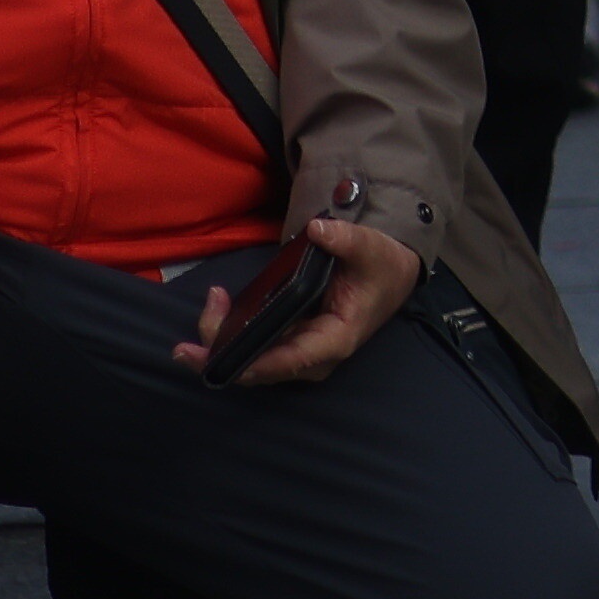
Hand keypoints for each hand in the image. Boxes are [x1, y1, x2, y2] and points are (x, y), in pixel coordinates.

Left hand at [196, 214, 415, 389]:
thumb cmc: (380, 266)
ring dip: (221, 339)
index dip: (252, 361)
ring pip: (248, 363)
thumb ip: (346, 239)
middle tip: (209, 307)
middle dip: (222, 349)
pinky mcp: (286, 345)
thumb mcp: (371, 248)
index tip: (219, 353)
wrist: (388, 276)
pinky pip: (250, 350)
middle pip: (258, 369)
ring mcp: (297, 354)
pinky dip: (228, 334)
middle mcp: (312, 358)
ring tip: (213, 300)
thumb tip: (317, 230)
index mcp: (335, 339)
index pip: (289, 360)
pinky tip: (218, 306)